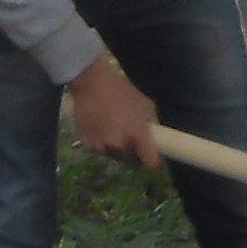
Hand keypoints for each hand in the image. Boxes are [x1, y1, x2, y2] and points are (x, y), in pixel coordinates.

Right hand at [66, 56, 164, 171]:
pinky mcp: (88, 145)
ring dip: (119, 149)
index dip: (155, 163)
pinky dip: (103, 144)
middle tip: (134, 141)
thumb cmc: (123, 91)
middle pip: (133, 162)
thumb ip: (152, 126)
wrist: (92, 83)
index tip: (155, 158)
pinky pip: (101, 150)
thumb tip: (158, 141)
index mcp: (137, 135)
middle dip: (136, 155)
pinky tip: (102, 128)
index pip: (151, 164)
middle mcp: (120, 145)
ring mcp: (102, 147)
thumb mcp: (146, 105)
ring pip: (116, 157)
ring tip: (116, 130)